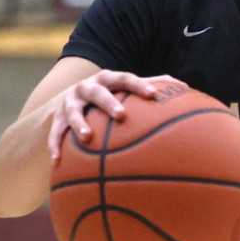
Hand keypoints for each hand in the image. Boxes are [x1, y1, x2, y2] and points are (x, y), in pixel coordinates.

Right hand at [44, 72, 186, 160]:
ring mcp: (70, 103)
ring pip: (73, 111)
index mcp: (108, 80)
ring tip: (86, 137)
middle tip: (121, 116)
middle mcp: (87, 88)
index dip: (138, 85)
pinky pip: (55, 133)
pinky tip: (57, 161)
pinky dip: (55, 145)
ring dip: (78, 123)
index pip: (125, 79)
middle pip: (97, 92)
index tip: (152, 95)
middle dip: (108, 102)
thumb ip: (152, 85)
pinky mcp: (57, 119)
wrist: (69, 100)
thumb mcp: (126, 89)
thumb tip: (184, 86)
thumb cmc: (110, 96)